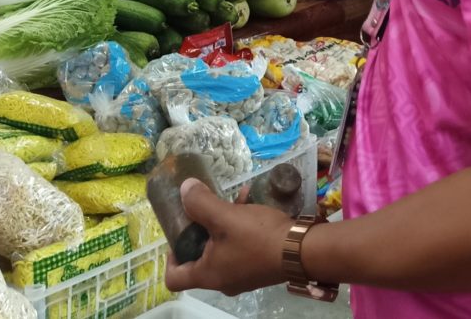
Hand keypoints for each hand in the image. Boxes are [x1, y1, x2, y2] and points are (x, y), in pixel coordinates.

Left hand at [164, 178, 292, 296]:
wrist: (301, 249)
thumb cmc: (258, 237)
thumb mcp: (225, 216)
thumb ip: (201, 203)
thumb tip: (184, 188)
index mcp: (208, 274)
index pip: (174, 278)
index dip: (169, 258)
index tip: (178, 235)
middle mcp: (222, 280)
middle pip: (199, 259)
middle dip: (202, 230)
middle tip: (207, 210)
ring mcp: (242, 275)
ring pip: (223, 248)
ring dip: (225, 222)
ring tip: (237, 198)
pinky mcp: (259, 266)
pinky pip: (241, 247)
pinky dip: (242, 226)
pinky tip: (253, 201)